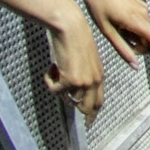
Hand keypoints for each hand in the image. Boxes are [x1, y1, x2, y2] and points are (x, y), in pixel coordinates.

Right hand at [41, 0, 104, 119]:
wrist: (71, 27)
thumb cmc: (75, 40)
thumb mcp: (86, 60)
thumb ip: (85, 75)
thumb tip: (74, 93)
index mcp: (99, 75)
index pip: (98, 101)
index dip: (92, 113)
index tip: (89, 121)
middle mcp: (94, 81)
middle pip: (86, 107)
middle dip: (74, 107)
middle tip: (64, 104)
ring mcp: (83, 82)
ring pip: (66, 98)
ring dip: (58, 87)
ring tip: (57, 68)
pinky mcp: (70, 80)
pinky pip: (54, 90)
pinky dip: (49, 80)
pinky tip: (52, 67)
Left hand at [74, 0, 149, 72]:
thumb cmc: (97, 6)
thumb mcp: (107, 32)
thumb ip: (123, 50)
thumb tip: (135, 66)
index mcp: (137, 21)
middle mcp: (145, 14)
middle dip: (141, 48)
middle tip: (121, 44)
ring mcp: (144, 9)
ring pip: (146, 34)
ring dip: (135, 38)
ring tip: (117, 29)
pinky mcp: (142, 5)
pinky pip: (143, 25)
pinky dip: (134, 30)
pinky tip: (119, 23)